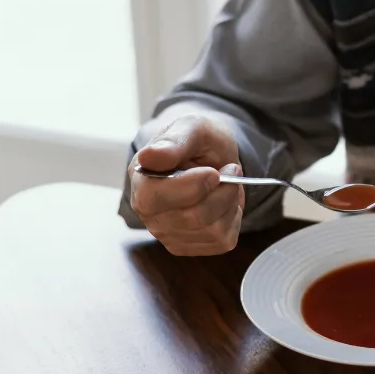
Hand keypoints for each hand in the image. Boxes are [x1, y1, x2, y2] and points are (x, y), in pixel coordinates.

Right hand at [128, 115, 244, 255]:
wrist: (212, 157)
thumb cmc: (198, 141)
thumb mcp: (192, 127)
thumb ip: (173, 141)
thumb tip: (148, 157)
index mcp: (141, 180)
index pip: (154, 197)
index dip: (191, 187)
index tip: (213, 172)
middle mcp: (149, 212)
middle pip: (192, 218)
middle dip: (222, 192)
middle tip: (230, 170)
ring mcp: (168, 233)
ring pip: (211, 231)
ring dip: (229, 203)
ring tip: (225, 183)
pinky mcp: (190, 245)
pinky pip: (222, 240)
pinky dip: (233, 219)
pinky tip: (223, 202)